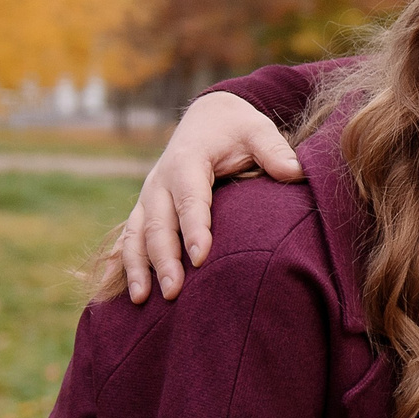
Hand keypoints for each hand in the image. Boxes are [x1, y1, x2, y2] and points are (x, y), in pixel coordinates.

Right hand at [118, 92, 302, 301]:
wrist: (208, 117)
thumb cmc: (237, 128)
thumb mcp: (258, 129)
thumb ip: (274, 150)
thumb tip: (295, 171)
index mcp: (187, 161)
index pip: (190, 199)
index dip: (194, 228)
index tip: (200, 258)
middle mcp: (161, 180)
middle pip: (158, 223)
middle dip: (163, 259)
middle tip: (174, 292)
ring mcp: (149, 196)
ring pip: (135, 233)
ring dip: (136, 267)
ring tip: (141, 300)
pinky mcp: (145, 208)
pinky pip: (128, 237)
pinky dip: (124, 263)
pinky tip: (123, 290)